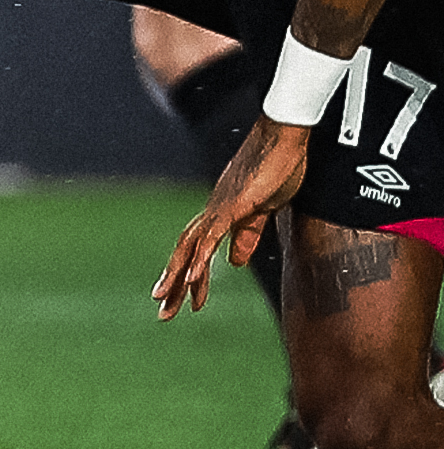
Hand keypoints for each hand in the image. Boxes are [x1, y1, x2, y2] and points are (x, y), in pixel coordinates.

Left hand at [152, 114, 309, 318]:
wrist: (286, 137)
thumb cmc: (278, 167)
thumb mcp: (264, 210)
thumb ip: (247, 235)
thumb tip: (232, 262)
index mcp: (220, 212)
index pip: (197, 248)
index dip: (190, 274)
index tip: (185, 299)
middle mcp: (213, 210)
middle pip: (185, 250)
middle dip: (173, 283)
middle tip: (163, 311)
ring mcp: (220, 207)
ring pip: (191, 247)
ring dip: (179, 277)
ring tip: (169, 302)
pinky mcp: (234, 205)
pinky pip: (212, 236)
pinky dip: (200, 258)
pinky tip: (192, 278)